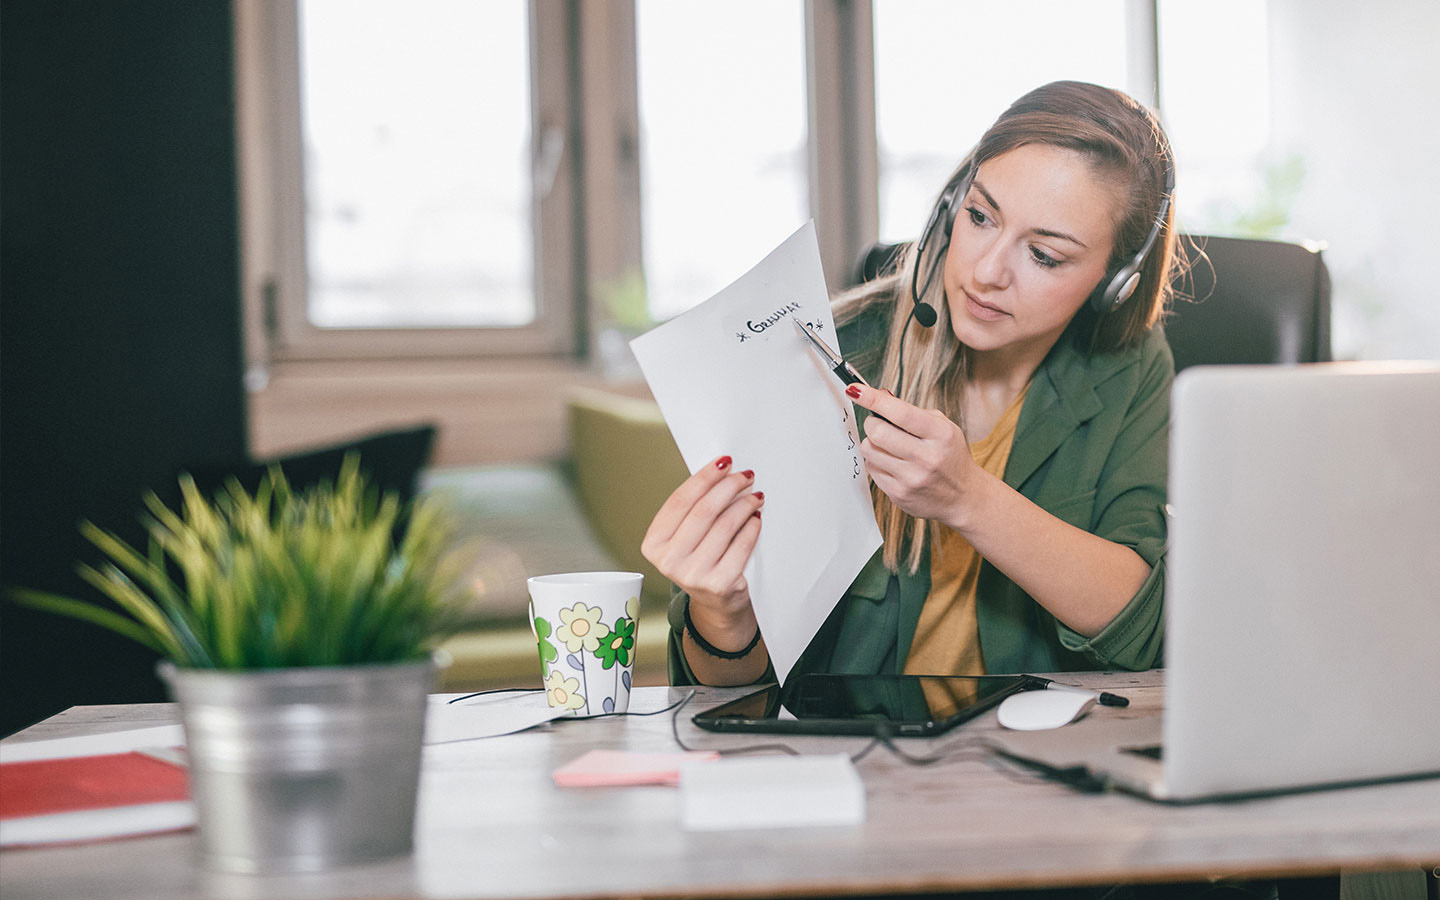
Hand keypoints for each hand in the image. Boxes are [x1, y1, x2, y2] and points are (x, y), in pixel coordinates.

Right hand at [640, 455, 764, 643]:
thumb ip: (694, 510)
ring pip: (725, 525)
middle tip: (745, 475)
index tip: (724, 462)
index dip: (704, 478)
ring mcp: (693, 575)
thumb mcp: (686, 538)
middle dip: (728, 487)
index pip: (680, 501)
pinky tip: (756, 516)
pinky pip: (741, 545)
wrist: (717, 603)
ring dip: (744, 504)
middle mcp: (669, 561)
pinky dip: (752, 526)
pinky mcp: (720, 584)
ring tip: (755, 494)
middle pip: (704, 511)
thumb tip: (721, 472)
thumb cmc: (701, 560)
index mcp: (653, 545)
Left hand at [846, 383, 979, 526]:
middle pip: (878, 432)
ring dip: (872, 442)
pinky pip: (871, 469)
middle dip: (872, 422)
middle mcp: (927, 458)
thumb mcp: (943, 428)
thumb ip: (912, 411)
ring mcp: (911, 478)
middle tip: (878, 422)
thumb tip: (879, 395)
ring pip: (869, 450)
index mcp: (940, 435)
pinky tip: (892, 462)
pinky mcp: (898, 494)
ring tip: (888, 444)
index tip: (856, 390)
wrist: (963, 496)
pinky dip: (876, 460)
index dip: (874, 399)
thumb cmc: (950, 457)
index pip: (901, 413)